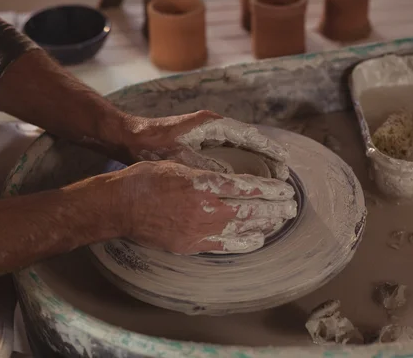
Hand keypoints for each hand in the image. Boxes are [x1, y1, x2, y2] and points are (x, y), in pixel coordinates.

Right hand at [90, 161, 296, 253]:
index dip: (269, 189)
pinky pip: (224, 246)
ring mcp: (198, 230)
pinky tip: (258, 239)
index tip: (285, 189)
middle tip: (292, 207)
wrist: (120, 205)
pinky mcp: (190, 244)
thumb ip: (207, 174)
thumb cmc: (146, 178)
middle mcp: (204, 208)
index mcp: (203, 183)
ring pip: (240, 229)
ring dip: (264, 225)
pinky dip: (244, 242)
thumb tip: (231, 180)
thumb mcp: (179, 165)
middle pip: (249, 210)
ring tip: (280, 221)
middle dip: (274, 208)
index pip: (247, 188)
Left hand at [123, 111, 289, 180]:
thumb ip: (207, 167)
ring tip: (274, 178)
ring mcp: (207, 134)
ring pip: (240, 147)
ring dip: (257, 161)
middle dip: (267, 156)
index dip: (268, 148)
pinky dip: (242, 164)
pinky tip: (249, 180)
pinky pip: (229, 153)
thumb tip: (234, 181)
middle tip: (284, 174)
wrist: (129, 138)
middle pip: (249, 140)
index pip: (248, 135)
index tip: (284, 160)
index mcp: (211, 125)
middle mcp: (213, 127)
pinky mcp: (201, 143)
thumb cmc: (152, 144)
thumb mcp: (181, 158)